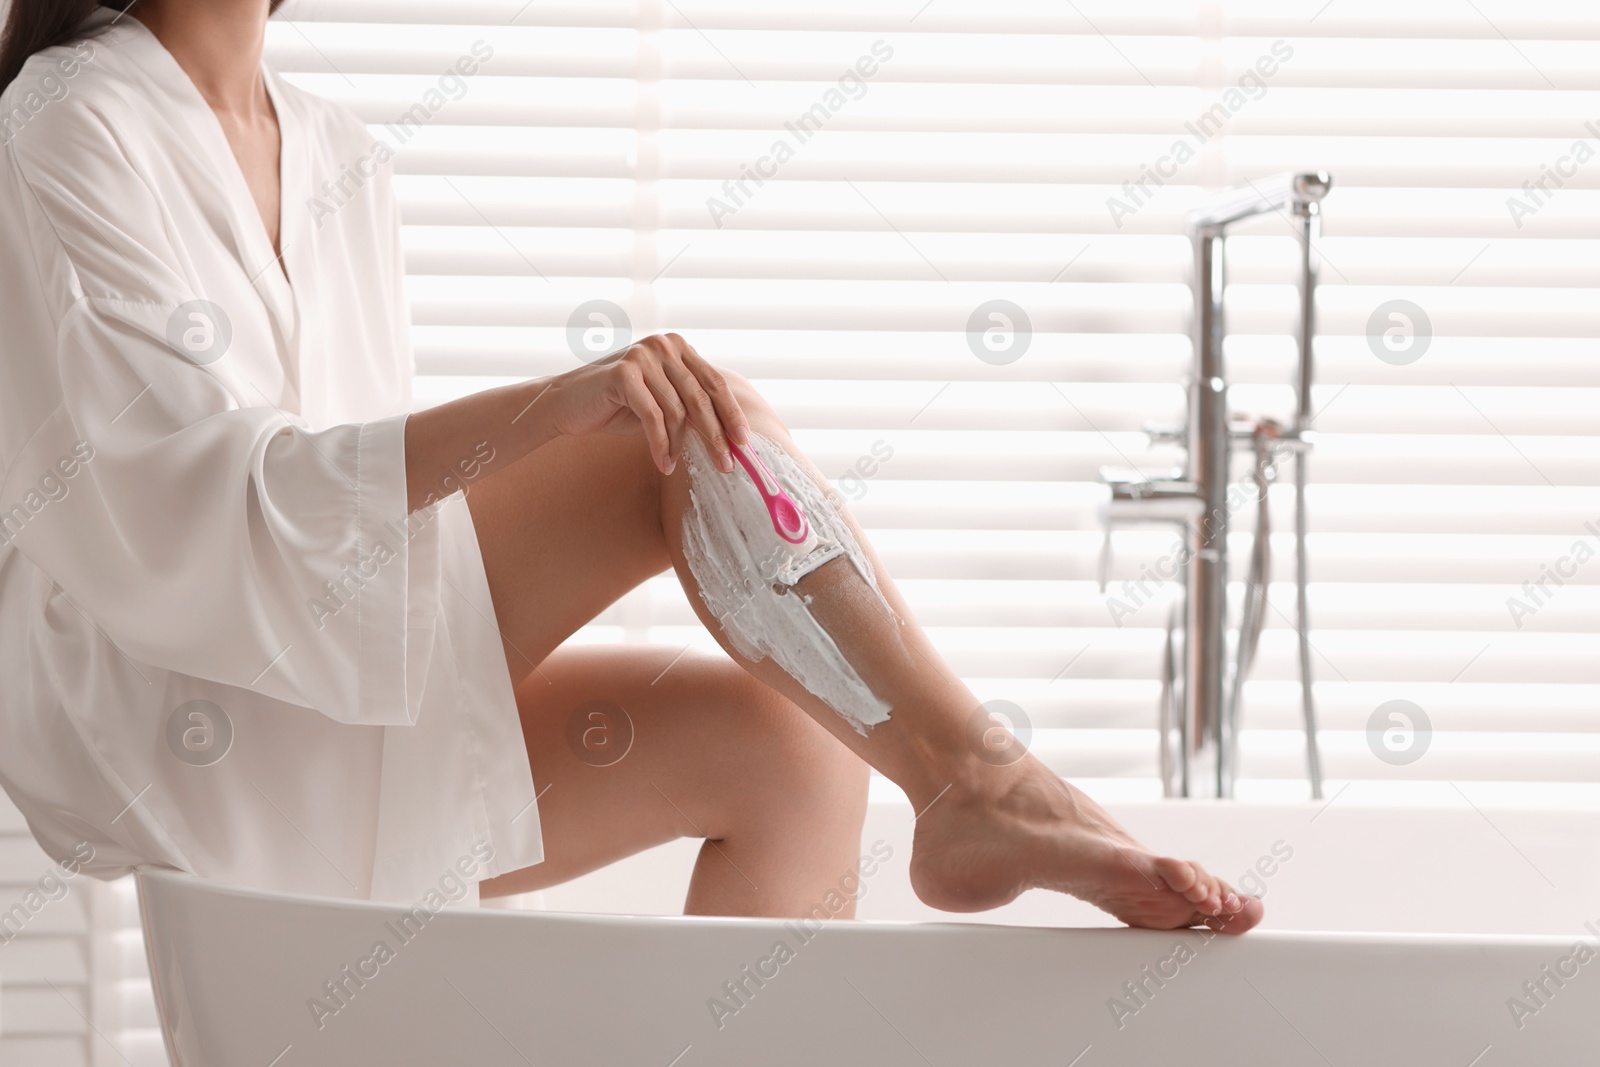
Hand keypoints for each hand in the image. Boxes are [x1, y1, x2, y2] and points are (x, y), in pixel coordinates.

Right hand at [548, 333, 750, 474]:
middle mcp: (663, 346)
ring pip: (678, 412)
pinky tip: (662, 463)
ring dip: (679, 446)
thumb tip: (731, 436)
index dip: (732, 414)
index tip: (745, 443)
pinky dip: (660, 445)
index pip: (714, 383)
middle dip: (716, 436)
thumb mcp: (661, 402)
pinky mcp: (624, 374)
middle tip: (726, 465)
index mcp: (677, 347)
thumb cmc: (617, 406)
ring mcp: (643, 356)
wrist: (567, 404)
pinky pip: (654, 418)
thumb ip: (690, 406)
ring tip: (675, 466)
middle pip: (701, 398)